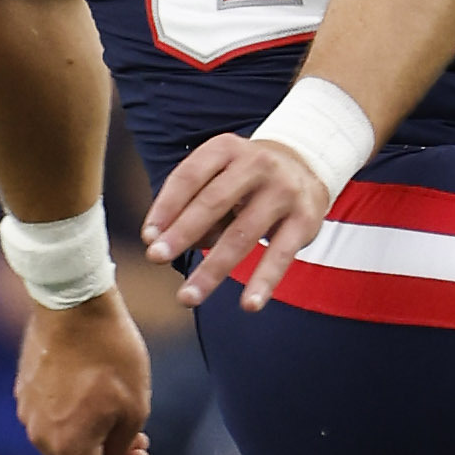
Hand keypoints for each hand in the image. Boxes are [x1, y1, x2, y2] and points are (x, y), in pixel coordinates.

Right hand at [15, 296, 151, 454]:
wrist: (73, 301)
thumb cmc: (111, 351)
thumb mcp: (135, 405)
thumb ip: (122, 446)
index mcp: (68, 445)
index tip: (141, 453)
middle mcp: (40, 436)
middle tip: (135, 440)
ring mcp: (29, 413)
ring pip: (62, 450)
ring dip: (93, 445)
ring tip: (119, 413)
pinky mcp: (26, 392)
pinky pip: (51, 424)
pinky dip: (75, 424)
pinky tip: (95, 395)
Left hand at [144, 136, 331, 311]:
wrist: (307, 167)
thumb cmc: (246, 180)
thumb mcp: (219, 178)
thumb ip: (193, 206)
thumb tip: (164, 244)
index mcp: (226, 149)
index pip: (189, 176)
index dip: (166, 207)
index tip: (148, 238)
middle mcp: (257, 163)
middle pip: (213, 201)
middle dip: (182, 233)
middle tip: (156, 258)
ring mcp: (284, 190)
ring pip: (243, 234)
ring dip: (213, 269)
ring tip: (189, 296)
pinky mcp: (305, 218)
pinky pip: (282, 254)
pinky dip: (264, 281)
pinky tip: (249, 305)